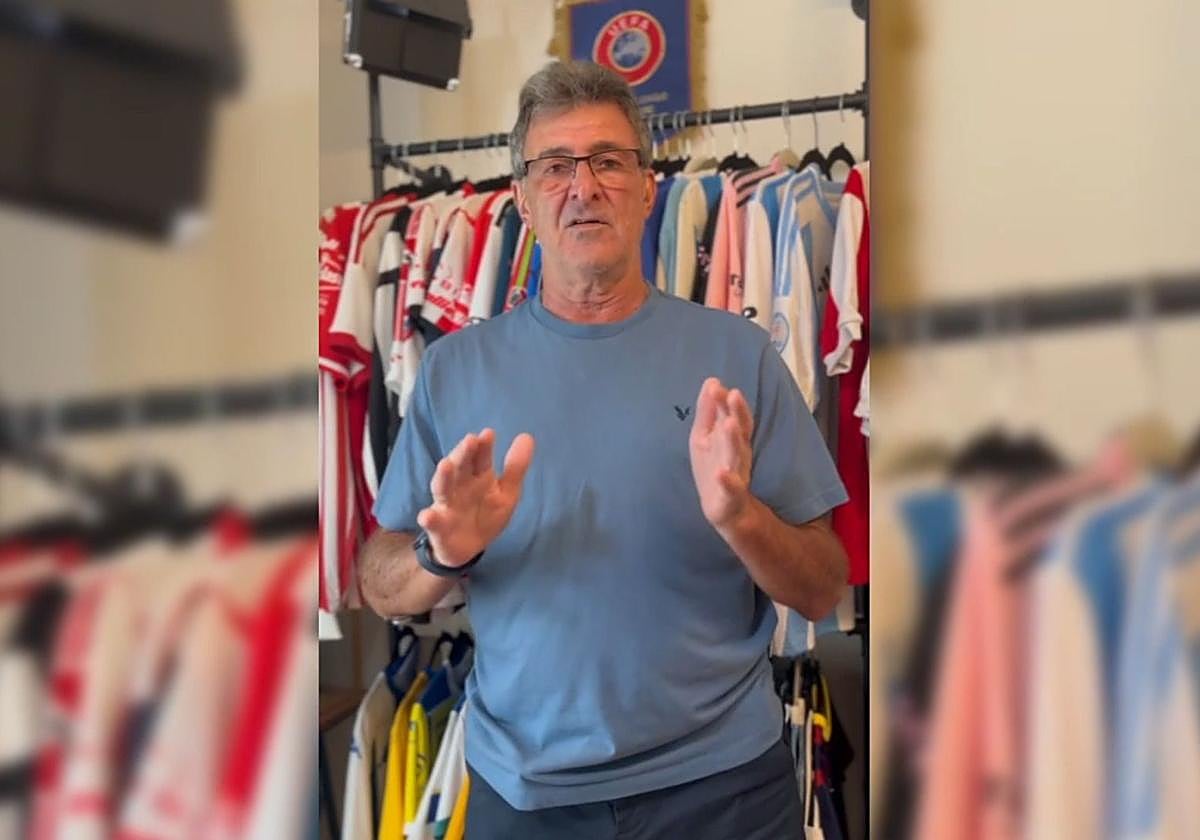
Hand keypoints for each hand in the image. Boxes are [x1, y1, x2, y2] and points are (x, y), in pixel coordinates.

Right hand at [417, 429, 534, 566]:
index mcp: (478, 477)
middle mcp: (460, 486)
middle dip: (463, 453)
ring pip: (442, 488)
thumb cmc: (486, 515)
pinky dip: (428, 518)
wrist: (468, 548)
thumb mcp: (506, 493)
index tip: (488, 434)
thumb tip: (527, 436)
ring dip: (443, 477)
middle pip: (460, 467)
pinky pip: (432, 521)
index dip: (483, 446)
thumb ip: (515, 467)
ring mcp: (447, 505)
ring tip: (445, 465)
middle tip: (470, 440)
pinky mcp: (438, 526)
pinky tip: (427, 515)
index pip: (480, 458)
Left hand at [689, 377, 753, 529]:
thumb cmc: (714, 466)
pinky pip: (732, 488)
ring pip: (737, 455)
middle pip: (739, 430)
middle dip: (736, 413)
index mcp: (731, 438)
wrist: (725, 509)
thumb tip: (712, 380)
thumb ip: (708, 410)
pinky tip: (721, 474)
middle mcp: (738, 453)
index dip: (726, 401)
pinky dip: (727, 481)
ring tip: (728, 424)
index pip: (732, 415)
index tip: (717, 386)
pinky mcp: (732, 495)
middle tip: (733, 395)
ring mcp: (737, 473)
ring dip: (733, 440)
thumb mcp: (705, 436)